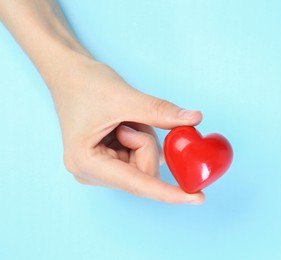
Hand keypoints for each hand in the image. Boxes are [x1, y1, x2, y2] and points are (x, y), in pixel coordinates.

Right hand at [46, 55, 204, 203]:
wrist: (70, 74)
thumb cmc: (86, 84)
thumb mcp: (124, 97)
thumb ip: (160, 112)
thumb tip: (194, 119)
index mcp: (86, 163)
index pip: (136, 184)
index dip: (169, 193)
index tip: (197, 198)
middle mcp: (91, 173)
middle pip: (144, 172)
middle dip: (147, 143)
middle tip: (131, 121)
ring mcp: (101, 168)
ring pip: (145, 163)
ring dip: (144, 138)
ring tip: (122, 120)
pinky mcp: (109, 161)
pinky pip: (141, 156)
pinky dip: (142, 138)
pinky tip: (124, 124)